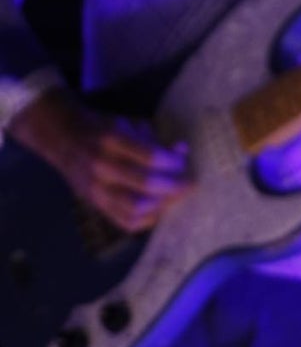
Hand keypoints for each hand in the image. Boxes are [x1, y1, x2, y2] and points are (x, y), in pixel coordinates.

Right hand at [8, 88, 190, 232]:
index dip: (173, 161)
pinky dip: (148, 218)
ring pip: (136, 207)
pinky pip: (126, 221)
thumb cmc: (104, 131)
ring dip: (163, 203)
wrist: (65, 141)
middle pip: (146, 183)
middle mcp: (101, 166)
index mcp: (111, 140)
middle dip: (174, 184)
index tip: (183, 160)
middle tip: (189, 182)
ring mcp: (96, 189)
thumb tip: (182, 151)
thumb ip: (155, 139)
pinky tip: (160, 208)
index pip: (150, 156)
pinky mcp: (96, 205)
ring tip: (176, 196)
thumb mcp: (128, 125)